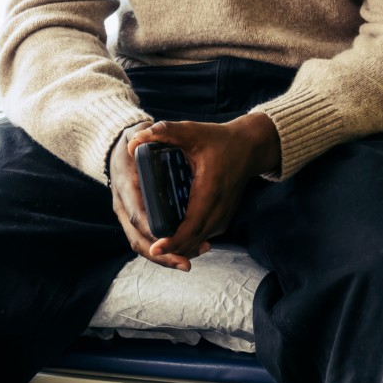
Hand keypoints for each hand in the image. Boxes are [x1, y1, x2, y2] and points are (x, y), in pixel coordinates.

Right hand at [109, 118, 199, 270]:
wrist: (118, 147)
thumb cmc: (132, 140)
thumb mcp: (136, 133)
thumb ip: (142, 134)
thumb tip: (139, 137)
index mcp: (125, 186)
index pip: (138, 215)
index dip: (154, 232)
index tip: (172, 242)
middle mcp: (123, 205)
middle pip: (139, 239)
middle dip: (161, 256)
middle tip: (185, 263)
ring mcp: (128, 214)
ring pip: (143, 244)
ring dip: (165, 257)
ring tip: (190, 261)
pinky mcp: (137, 219)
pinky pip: (148, 240)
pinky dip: (165, 249)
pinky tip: (187, 251)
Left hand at [128, 113, 279, 266]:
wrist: (249, 147)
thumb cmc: (219, 139)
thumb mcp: (191, 131)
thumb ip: (163, 132)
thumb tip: (133, 142)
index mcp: (210, 189)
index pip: (191, 224)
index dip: (173, 240)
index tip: (156, 248)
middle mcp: (220, 207)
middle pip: (194, 238)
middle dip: (172, 249)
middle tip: (150, 251)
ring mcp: (224, 215)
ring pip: (199, 240)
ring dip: (180, 247)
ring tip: (158, 248)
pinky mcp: (224, 217)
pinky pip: (204, 235)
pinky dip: (189, 241)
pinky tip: (173, 239)